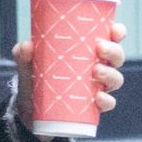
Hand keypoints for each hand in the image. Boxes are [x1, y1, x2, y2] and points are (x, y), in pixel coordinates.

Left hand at [12, 22, 128, 132]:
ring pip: (116, 79)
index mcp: (87, 52)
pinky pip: (108, 103)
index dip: (117, 33)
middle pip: (117, 57)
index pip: (109, 39)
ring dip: (110, 74)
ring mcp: (97, 88)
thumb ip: (24, 56)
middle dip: (114, 50)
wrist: (30, 112)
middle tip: (99, 47)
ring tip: (96, 71)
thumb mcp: (28, 66)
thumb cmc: (36, 80)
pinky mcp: (93, 107)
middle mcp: (97, 67)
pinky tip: (98, 97)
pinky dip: (106, 100)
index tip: (115, 29)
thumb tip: (25, 46)